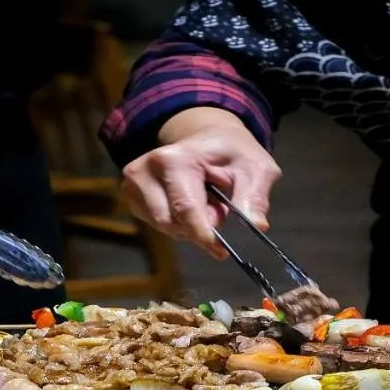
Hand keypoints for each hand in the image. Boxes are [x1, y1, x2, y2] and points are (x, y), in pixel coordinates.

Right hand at [120, 107, 281, 257]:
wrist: (207, 138)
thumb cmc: (232, 153)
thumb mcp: (256, 168)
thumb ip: (255, 196)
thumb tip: (258, 225)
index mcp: (174, 159)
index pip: (185, 207)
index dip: (203, 233)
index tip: (221, 251)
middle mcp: (145, 170)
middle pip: (172, 222)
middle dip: (200, 226)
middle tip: (220, 210)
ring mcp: (133, 183)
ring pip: (164, 226)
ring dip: (189, 225)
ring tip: (206, 202)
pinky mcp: (131, 195)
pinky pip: (158, 225)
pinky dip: (178, 223)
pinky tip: (189, 205)